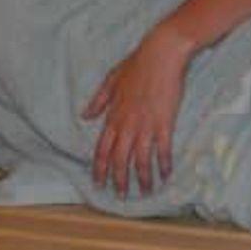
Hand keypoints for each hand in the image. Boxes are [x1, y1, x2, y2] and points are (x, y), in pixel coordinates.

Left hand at [83, 25, 192, 195]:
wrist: (161, 54)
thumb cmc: (137, 64)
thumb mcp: (111, 80)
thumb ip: (98, 100)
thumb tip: (85, 115)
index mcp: (113, 115)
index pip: (102, 148)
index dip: (100, 167)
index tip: (98, 183)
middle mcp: (127, 124)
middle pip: (119, 159)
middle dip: (119, 180)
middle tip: (120, 195)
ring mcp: (146, 125)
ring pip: (140, 159)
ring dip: (142, 178)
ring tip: (144, 192)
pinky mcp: (164, 122)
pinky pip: (162, 149)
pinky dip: (163, 164)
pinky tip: (166, 175)